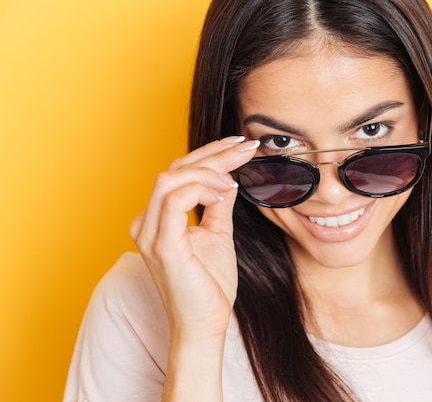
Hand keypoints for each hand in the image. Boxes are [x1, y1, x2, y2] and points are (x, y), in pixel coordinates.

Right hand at [130, 136, 258, 340]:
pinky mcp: (162, 245)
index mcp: (157, 219)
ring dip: (208, 171)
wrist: (205, 324)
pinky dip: (201, 188)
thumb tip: (226, 178)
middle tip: (247, 147)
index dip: (210, 155)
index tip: (241, 146)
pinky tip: (223, 193)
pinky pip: (174, 200)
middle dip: (214, 154)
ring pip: (171, 178)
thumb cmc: (209, 285)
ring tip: (234, 179)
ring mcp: (151, 233)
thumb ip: (217, 204)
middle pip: (175, 169)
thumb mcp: (218, 234)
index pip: (179, 173)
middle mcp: (147, 222)